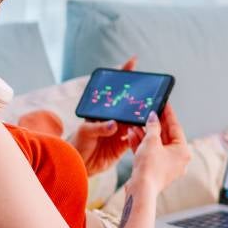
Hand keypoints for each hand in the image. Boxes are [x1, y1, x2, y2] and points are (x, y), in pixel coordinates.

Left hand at [71, 56, 143, 175]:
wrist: (78, 165)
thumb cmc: (76, 144)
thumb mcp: (84, 132)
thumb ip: (98, 127)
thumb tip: (114, 124)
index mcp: (102, 110)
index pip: (113, 89)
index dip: (123, 74)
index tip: (132, 62)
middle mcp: (112, 118)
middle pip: (129, 103)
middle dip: (139, 97)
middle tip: (150, 92)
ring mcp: (119, 130)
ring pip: (135, 119)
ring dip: (143, 117)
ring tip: (151, 113)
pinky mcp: (123, 144)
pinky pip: (136, 137)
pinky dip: (141, 135)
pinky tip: (146, 132)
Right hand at [127, 105, 190, 195]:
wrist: (140, 190)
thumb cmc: (149, 168)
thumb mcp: (151, 141)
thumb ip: (153, 126)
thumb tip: (153, 117)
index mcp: (183, 151)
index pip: (176, 127)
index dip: (168, 114)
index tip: (164, 104)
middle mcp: (178, 159)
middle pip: (166, 136)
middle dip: (154, 125)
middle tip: (148, 112)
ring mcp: (167, 166)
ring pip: (156, 145)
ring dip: (145, 134)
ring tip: (135, 124)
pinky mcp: (156, 170)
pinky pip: (151, 154)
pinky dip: (142, 145)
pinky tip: (132, 135)